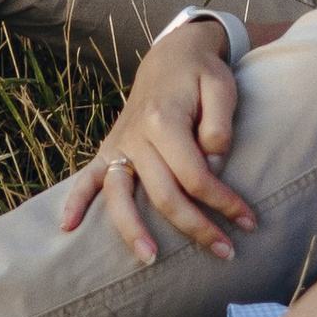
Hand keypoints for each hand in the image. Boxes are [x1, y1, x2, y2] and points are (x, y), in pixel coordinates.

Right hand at [58, 24, 258, 266]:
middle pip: (163, 195)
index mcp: (163, 119)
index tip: (248, 220)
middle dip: (197, 228)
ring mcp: (119, 144)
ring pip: (119, 196)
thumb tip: (214, 163)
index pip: (195, 175)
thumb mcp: (222, 87)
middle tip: (227, 252)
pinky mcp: (109, 149)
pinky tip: (68, 227)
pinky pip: (87, 178)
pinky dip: (75, 201)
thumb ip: (219, 124)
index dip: (224, 202)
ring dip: (133, 232)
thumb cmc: (201, 75)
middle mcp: (136, 135)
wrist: (171, 56)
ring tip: (150, 261)